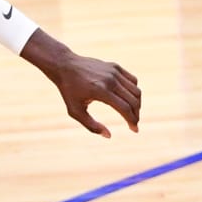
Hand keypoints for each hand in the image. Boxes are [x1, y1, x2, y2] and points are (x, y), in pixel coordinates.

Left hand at [21, 29, 140, 137]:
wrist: (64, 66)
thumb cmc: (68, 91)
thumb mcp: (75, 111)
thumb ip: (91, 126)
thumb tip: (109, 135)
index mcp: (100, 91)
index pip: (124, 108)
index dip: (132, 121)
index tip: (134, 130)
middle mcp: (110, 80)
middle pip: (133, 100)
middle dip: (136, 114)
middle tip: (133, 123)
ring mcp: (113, 71)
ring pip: (136, 90)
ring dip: (137, 103)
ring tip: (132, 113)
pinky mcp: (115, 66)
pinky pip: (132, 80)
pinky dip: (134, 91)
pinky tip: (129, 99)